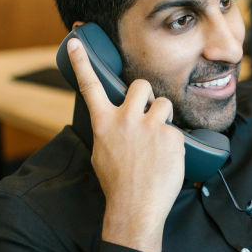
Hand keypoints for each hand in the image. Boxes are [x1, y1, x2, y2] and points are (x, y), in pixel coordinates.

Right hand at [68, 37, 184, 251]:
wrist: (135, 209)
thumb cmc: (118, 185)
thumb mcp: (102, 153)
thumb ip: (109, 131)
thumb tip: (114, 122)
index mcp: (104, 124)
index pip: (90, 86)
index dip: (81, 61)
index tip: (75, 42)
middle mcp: (125, 120)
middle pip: (140, 85)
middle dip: (147, 95)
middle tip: (148, 113)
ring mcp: (150, 126)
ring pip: (164, 104)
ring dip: (163, 117)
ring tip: (159, 141)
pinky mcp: (171, 136)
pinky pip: (176, 129)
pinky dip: (174, 142)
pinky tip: (167, 160)